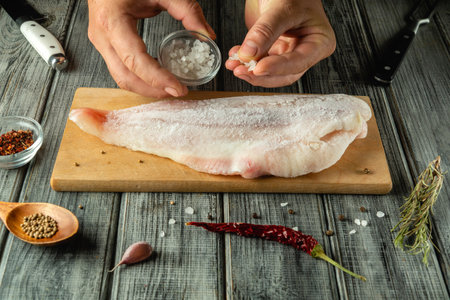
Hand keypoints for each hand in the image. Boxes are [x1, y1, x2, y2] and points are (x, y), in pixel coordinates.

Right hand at [87, 0, 214, 97]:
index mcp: (112, 21)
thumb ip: (187, 10)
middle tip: (178, 91)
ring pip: (121, 78)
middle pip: (125, 77)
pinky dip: (140, 78)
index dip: (158, 79)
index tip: (178, 88)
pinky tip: (158, 76)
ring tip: (170, 87)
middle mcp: (102, 35)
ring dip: (146, 87)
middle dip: (153, 90)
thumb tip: (207, 35)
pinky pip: (121, 69)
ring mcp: (101, 42)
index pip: (135, 60)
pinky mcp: (105, 44)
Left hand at [225, 0, 335, 86]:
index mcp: (319, 43)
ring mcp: (289, 53)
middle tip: (241, 71)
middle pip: (284, 74)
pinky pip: (259, 63)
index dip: (277, 68)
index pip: (298, 62)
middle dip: (261, 75)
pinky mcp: (273, 52)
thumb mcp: (282, 8)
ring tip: (234, 64)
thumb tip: (248, 54)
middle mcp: (306, 52)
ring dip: (250, 71)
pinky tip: (234, 57)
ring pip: (270, 73)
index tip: (258, 68)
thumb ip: (265, 31)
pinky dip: (245, 63)